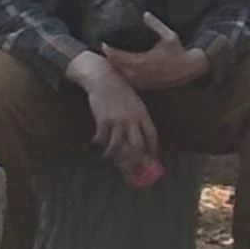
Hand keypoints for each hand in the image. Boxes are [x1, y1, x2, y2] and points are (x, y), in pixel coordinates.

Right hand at [76, 56, 156, 175]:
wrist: (104, 78)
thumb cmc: (120, 89)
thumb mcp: (135, 102)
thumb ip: (138, 117)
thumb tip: (139, 133)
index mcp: (142, 114)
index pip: (152, 135)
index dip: (153, 148)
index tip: (153, 159)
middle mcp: (132, 119)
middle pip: (136, 145)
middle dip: (135, 160)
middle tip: (132, 170)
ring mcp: (117, 120)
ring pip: (118, 146)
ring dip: (113, 155)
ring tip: (109, 158)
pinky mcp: (103, 120)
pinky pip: (102, 138)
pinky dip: (99, 143)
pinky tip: (96, 143)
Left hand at [97, 10, 208, 93]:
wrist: (189, 70)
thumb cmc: (179, 53)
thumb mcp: (169, 36)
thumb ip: (155, 24)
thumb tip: (145, 14)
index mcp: (141, 61)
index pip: (118, 57)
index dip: (108, 50)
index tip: (103, 43)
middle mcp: (139, 73)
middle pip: (116, 67)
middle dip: (109, 59)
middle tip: (104, 50)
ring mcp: (141, 81)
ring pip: (121, 75)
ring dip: (115, 67)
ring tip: (110, 59)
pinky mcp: (145, 86)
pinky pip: (129, 81)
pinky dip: (123, 74)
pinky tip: (122, 68)